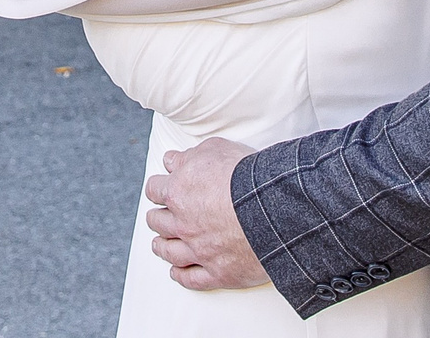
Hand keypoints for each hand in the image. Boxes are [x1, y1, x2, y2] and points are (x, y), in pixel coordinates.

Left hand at [143, 137, 268, 290]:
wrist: (274, 209)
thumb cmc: (247, 175)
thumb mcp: (215, 150)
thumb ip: (188, 156)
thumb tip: (171, 160)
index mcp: (179, 192)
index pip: (154, 190)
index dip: (157, 188)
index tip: (160, 189)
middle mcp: (183, 224)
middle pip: (158, 222)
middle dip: (157, 217)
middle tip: (158, 217)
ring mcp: (199, 250)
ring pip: (169, 252)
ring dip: (162, 247)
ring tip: (159, 245)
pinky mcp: (218, 272)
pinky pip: (191, 279)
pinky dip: (181, 276)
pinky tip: (177, 272)